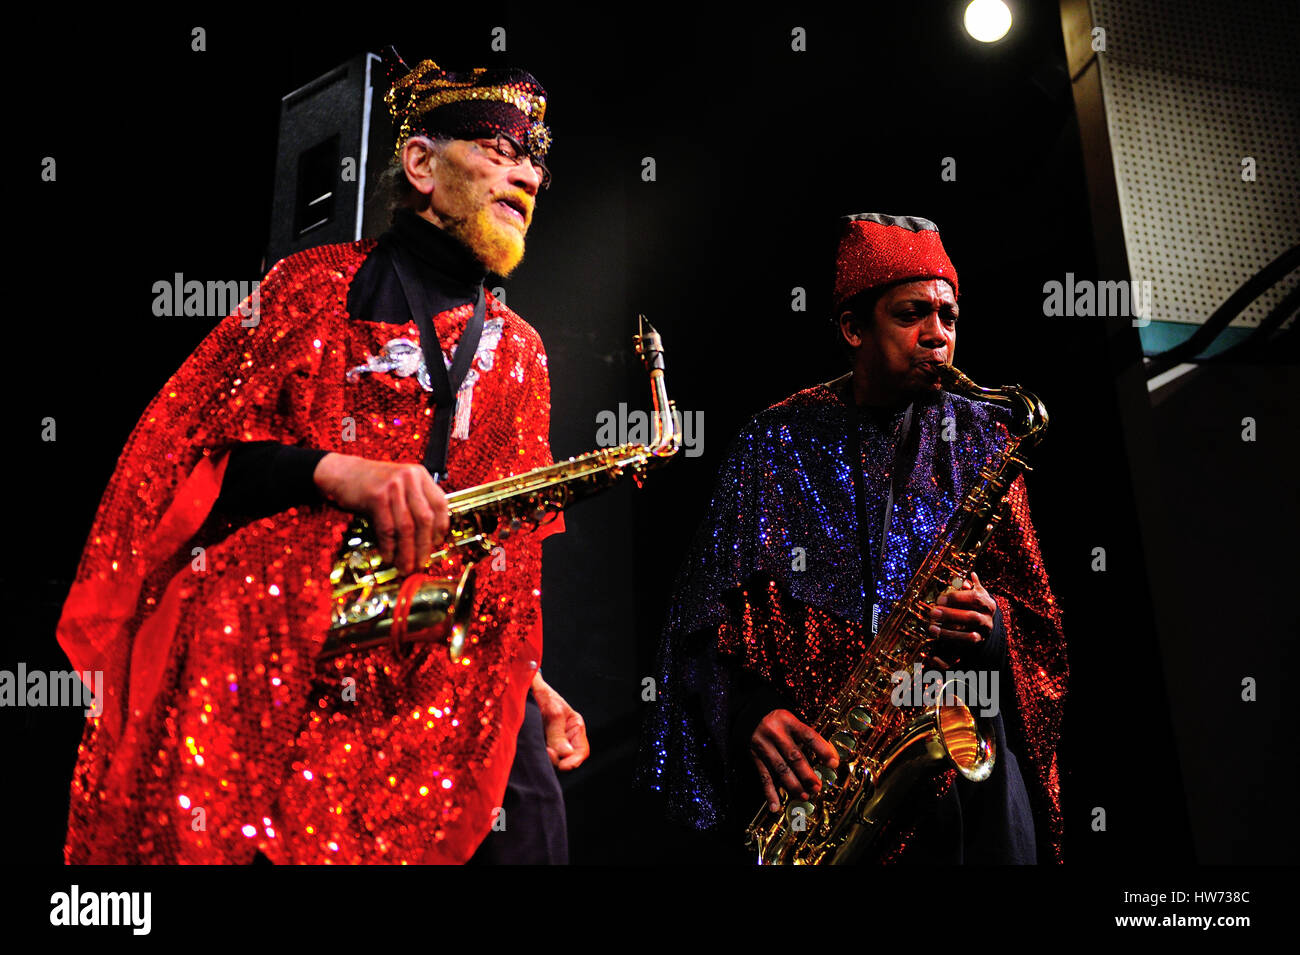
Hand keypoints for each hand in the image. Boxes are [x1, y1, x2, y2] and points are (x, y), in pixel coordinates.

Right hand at [312, 452, 448, 573]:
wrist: (341, 472)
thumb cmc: (371, 483)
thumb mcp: (399, 486)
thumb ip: (414, 504)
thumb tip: (427, 539)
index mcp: (419, 475)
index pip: (440, 504)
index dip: (441, 527)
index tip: (437, 543)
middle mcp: (409, 478)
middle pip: (425, 518)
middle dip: (424, 545)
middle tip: (421, 562)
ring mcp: (393, 486)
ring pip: (407, 527)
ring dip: (407, 551)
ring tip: (405, 566)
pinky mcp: (376, 496)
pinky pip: (387, 528)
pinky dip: (389, 546)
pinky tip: (389, 556)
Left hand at [531, 671, 588, 770]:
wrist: (524, 688)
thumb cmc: (543, 695)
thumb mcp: (553, 713)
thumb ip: (558, 734)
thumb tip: (566, 755)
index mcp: (575, 728)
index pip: (581, 751)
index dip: (574, 761)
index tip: (562, 765)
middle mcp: (565, 737)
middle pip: (567, 758)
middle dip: (558, 759)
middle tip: (546, 752)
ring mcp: (551, 741)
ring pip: (553, 758)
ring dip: (546, 757)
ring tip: (537, 747)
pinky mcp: (538, 743)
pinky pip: (540, 755)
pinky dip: (537, 755)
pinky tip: (531, 748)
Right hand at [749, 709, 839, 811]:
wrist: (750, 716)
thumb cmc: (778, 721)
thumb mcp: (792, 721)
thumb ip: (807, 738)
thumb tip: (829, 757)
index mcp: (789, 721)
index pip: (808, 736)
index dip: (822, 750)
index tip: (833, 763)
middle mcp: (775, 733)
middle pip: (793, 756)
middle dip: (807, 774)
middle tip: (817, 787)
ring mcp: (764, 746)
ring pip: (780, 769)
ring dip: (793, 785)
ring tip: (804, 796)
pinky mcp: (755, 757)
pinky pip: (764, 777)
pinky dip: (770, 793)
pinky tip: (776, 806)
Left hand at [922, 570, 996, 668]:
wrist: (988, 628)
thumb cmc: (977, 607)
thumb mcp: (977, 594)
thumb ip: (972, 586)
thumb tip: (970, 576)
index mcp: (989, 605)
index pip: (975, 598)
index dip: (957, 597)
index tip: (941, 598)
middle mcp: (988, 621)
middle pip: (972, 618)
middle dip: (951, 615)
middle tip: (933, 612)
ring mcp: (983, 636)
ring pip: (970, 637)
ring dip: (949, 633)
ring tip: (932, 628)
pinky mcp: (975, 650)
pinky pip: (963, 653)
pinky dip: (948, 652)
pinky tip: (934, 650)